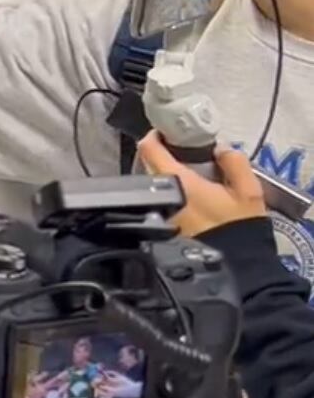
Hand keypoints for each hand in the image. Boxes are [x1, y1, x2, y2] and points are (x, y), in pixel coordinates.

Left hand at [137, 133, 266, 236]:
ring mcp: (159, 212)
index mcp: (177, 182)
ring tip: (188, 172)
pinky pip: (159, 200)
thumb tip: (220, 148)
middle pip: (148, 165)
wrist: (237, 266)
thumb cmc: (241, 226)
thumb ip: (234, 163)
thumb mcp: (249, 191)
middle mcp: (160, 196)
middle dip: (161, 154)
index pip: (148, 149)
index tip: (165, 132)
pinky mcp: (163, 225)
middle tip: (181, 151)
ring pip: (153, 183)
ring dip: (165, 174)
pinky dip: (169, 192)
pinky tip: (187, 193)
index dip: (154, 136)